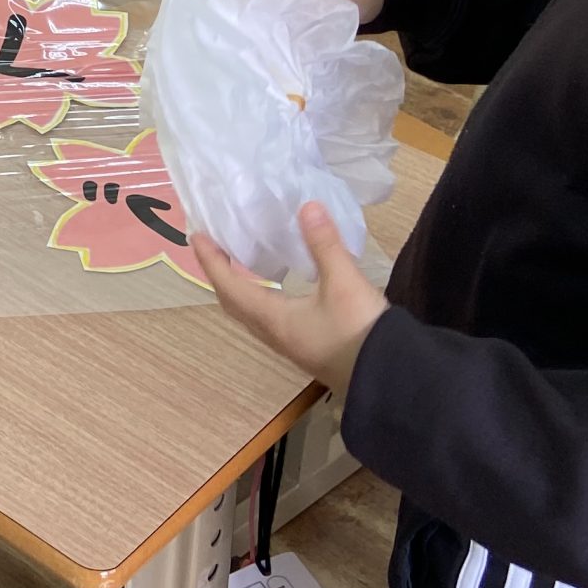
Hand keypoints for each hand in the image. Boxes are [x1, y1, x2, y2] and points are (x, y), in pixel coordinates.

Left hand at [191, 204, 387, 397]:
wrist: (391, 381)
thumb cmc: (361, 332)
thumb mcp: (344, 283)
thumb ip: (325, 245)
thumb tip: (308, 207)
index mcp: (273, 319)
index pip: (229, 286)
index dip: (211, 260)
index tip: (196, 236)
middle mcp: (275, 334)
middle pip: (234, 303)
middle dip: (220, 275)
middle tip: (214, 247)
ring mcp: (291, 345)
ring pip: (252, 315)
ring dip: (239, 290)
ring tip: (239, 264)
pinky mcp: (307, 348)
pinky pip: (270, 321)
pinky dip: (261, 300)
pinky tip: (277, 291)